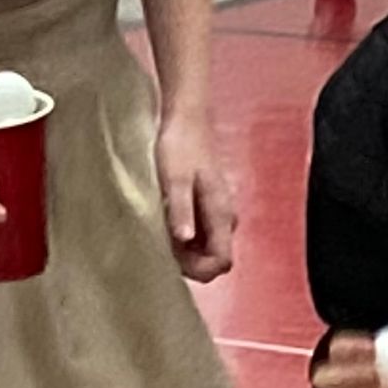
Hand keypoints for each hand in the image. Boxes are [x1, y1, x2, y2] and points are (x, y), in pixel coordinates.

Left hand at [157, 109, 235, 282]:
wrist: (186, 117)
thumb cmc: (179, 146)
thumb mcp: (174, 179)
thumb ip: (181, 210)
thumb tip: (185, 241)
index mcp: (221, 214)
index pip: (222, 262)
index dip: (198, 270)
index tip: (172, 260)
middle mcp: (226, 217)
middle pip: (216, 258)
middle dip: (190, 262)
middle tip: (161, 245)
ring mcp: (219, 212)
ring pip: (208, 247)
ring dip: (186, 251)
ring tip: (160, 232)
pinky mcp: (209, 205)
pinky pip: (202, 234)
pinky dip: (185, 237)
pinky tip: (165, 222)